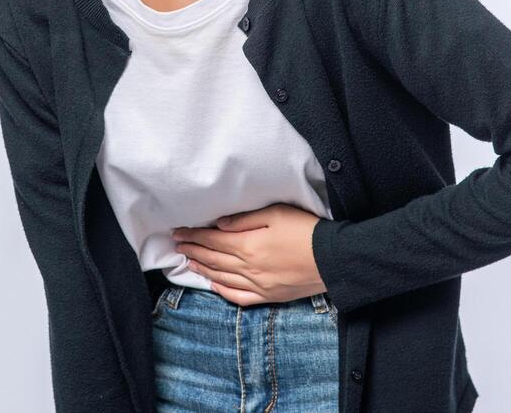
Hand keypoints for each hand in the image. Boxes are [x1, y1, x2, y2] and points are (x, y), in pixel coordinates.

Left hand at [171, 203, 326, 305]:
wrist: (333, 258)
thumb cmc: (305, 230)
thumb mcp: (275, 213)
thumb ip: (245, 219)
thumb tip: (219, 224)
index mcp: (248, 246)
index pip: (212, 240)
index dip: (194, 236)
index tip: (179, 232)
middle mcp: (249, 268)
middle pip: (214, 259)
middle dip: (193, 250)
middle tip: (177, 245)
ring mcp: (258, 285)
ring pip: (222, 278)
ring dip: (203, 269)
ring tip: (189, 261)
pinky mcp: (269, 295)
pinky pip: (240, 297)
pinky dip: (223, 291)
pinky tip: (214, 285)